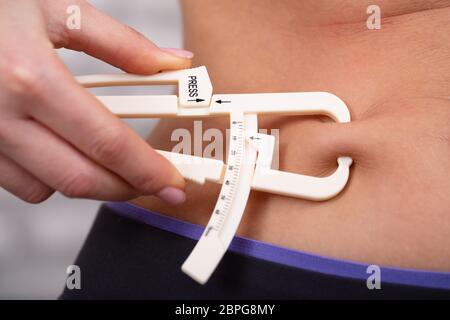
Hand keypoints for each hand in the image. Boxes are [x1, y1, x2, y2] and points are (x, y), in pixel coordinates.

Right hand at [0, 0, 191, 203]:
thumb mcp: (60, 10)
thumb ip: (123, 44)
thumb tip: (174, 63)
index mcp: (31, 77)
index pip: (107, 143)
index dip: (147, 170)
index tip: (173, 183)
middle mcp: (1, 115)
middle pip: (81, 178)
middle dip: (127, 187)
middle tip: (153, 182)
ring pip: (50, 188)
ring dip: (90, 182)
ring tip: (111, 161)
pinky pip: (20, 184)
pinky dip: (51, 177)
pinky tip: (62, 150)